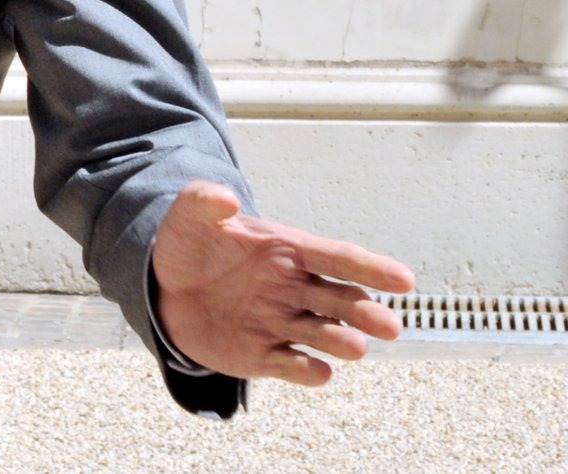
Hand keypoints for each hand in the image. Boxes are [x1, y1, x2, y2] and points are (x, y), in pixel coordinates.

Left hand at [152, 180, 414, 386]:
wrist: (164, 286)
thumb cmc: (191, 245)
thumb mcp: (190, 214)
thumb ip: (203, 201)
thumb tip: (224, 197)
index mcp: (288, 250)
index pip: (336, 257)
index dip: (370, 267)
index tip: (403, 279)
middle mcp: (295, 289)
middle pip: (340, 300)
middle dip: (365, 312)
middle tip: (389, 325)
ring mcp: (281, 324)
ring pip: (322, 335)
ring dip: (341, 342)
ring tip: (355, 345)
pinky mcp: (262, 355)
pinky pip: (289, 364)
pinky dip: (305, 369)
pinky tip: (318, 370)